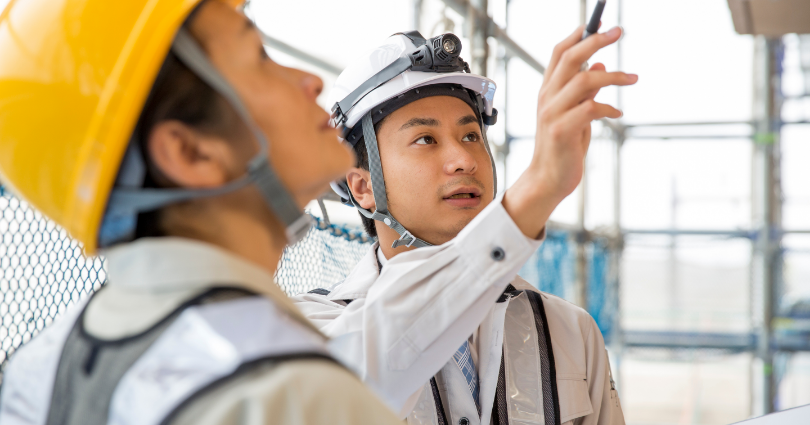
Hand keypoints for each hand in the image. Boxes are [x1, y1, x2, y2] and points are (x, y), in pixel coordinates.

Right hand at [503, 25, 636, 238]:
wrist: (549, 179)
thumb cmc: (563, 147)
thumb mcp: (574, 114)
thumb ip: (583, 91)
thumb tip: (598, 66)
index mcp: (548, 91)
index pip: (558, 53)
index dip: (578, 35)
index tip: (599, 23)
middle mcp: (547, 98)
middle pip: (569, 58)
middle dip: (595, 41)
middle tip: (619, 32)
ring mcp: (552, 113)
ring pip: (583, 80)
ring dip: (612, 76)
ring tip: (633, 77)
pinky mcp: (562, 130)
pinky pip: (591, 108)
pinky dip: (609, 108)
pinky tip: (618, 113)